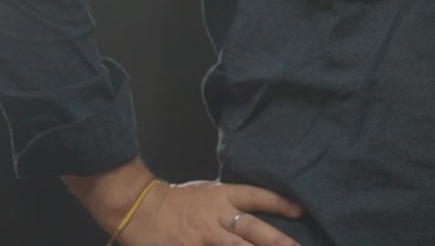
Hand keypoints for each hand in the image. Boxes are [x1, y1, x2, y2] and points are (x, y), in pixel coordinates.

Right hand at [65, 158, 304, 245]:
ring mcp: (202, 237)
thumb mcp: (201, 193)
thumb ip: (222, 206)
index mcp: (220, 197)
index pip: (256, 197)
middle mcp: (216, 217)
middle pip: (253, 230)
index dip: (279, 203)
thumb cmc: (169, 200)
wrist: (135, 206)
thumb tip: (245, 218)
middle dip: (278, 241)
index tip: (299, 211)